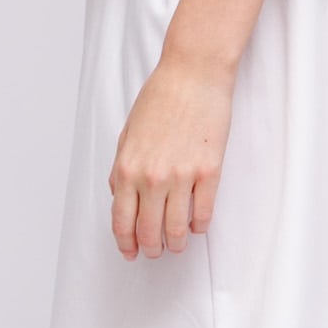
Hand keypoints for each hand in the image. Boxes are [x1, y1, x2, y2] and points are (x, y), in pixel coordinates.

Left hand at [109, 50, 232, 259]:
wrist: (193, 75)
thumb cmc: (160, 99)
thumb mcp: (127, 135)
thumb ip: (121, 169)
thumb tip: (119, 196)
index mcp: (127, 169)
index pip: (121, 220)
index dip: (126, 243)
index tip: (130, 252)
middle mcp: (151, 178)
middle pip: (148, 231)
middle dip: (151, 249)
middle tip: (155, 252)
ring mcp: (181, 176)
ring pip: (176, 229)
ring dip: (176, 243)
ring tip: (178, 245)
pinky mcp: (209, 172)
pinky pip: (203, 213)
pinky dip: (199, 226)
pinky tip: (197, 226)